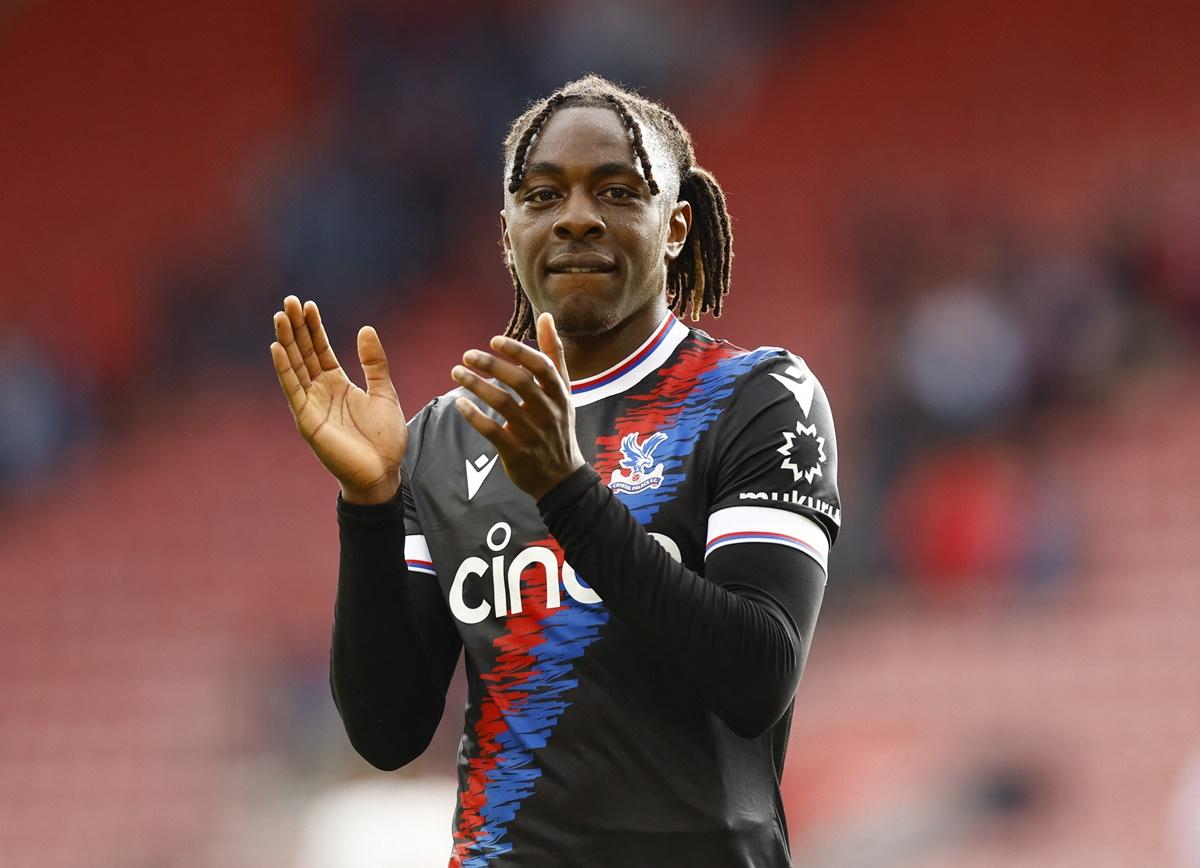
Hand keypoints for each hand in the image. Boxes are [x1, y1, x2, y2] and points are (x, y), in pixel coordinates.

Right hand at [270, 296, 406, 504]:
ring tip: (280, 316)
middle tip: (288, 301)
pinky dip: (284, 370)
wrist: (383, 473)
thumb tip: (366, 328)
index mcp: (338, 384)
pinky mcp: (307, 421)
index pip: (320, 350)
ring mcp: (311, 405)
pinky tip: (277, 348)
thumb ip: (374, 363)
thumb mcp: (383, 392)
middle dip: (296, 328)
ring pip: (294, 367)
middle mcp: (320, 392)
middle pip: (304, 353)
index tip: (308, 305)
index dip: (314, 328)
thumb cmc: (383, 438)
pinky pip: (293, 391)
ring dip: (286, 342)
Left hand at [451, 312, 585, 500]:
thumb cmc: (558, 426)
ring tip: (456, 372)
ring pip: (503, 404)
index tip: (494, 341)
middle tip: (467, 354)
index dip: (518, 351)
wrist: (561, 477)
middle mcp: (548, 412)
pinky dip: (474, 416)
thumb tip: (546, 317)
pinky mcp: (516, 452)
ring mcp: (532, 433)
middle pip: (520, 383)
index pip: (541, 367)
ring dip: (477, 386)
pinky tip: (460, 403)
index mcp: (559, 394)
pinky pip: (492, 431)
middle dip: (492, 365)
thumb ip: (553, 354)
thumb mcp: (563, 391)